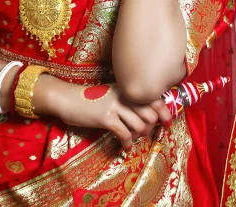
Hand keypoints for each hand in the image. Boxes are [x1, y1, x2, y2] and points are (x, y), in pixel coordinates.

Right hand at [35, 77, 171, 152]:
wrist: (68, 99)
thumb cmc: (91, 98)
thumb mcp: (112, 94)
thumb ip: (127, 100)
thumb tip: (147, 113)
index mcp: (126, 88)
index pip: (153, 97)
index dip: (164, 112)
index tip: (167, 122)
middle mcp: (124, 95)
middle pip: (150, 113)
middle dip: (151, 127)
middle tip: (145, 133)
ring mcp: (115, 106)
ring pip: (139, 125)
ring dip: (139, 136)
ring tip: (132, 138)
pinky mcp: (105, 118)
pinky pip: (124, 133)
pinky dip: (127, 143)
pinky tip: (124, 146)